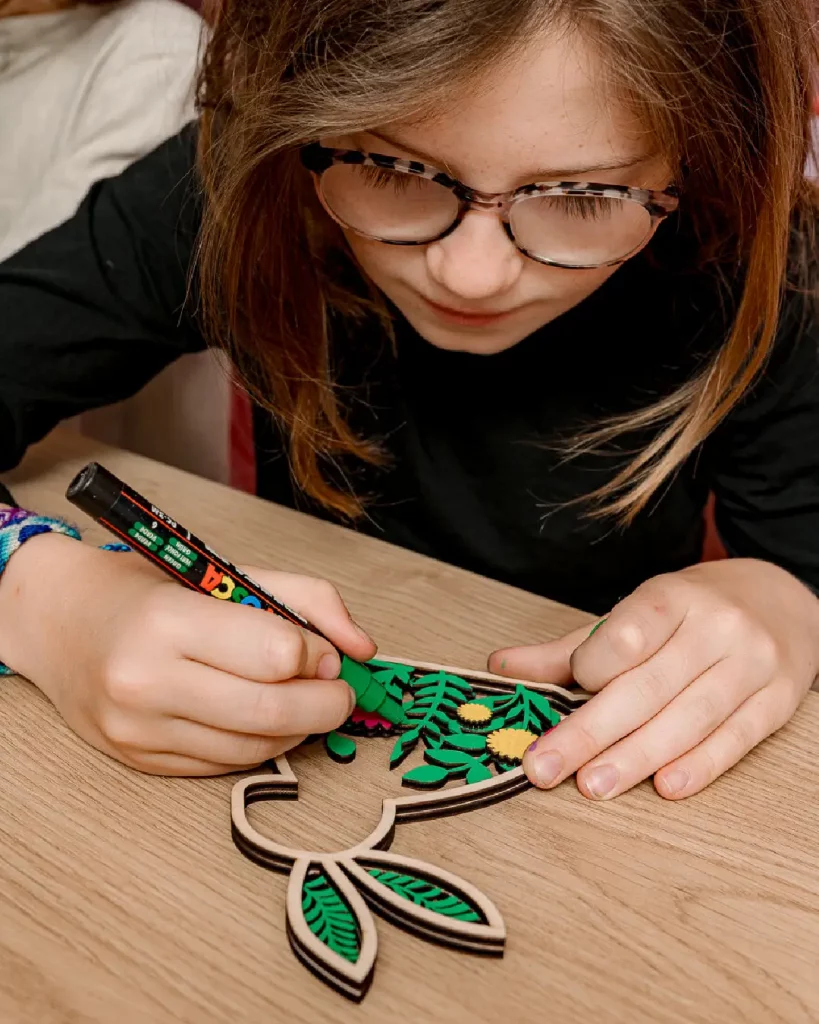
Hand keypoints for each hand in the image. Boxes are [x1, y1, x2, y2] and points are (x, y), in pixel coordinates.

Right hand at [0, 534, 375, 774]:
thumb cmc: (149, 589)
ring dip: (298, 729)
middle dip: (326, 704)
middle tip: (338, 690)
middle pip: (272, 713)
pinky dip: (259, 746)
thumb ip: (308, 599)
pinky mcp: (139, 762)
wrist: (60, 621)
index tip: (322, 650)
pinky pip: (224, 767)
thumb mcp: (227, 572)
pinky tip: (261, 719)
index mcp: (169, 620)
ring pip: (254, 750)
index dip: (316, 655)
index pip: (275, 654)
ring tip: (300, 700)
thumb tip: (364, 649)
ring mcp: (139, 731)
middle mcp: (147, 681)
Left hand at [489, 559, 818, 799]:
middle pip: (646, 687)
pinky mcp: (778, 701)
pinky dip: (700, 765)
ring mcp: (752, 664)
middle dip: (590, 732)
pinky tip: (665, 786)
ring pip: (689, 718)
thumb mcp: (635, 614)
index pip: (626, 635)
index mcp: (672, 597)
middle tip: (544, 768)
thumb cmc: (693, 611)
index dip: (593, 667)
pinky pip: (736, 738)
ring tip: (593, 785)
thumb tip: (499, 667)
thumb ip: (572, 647)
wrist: (783, 599)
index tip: (568, 692)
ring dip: (637, 757)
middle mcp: (716, 627)